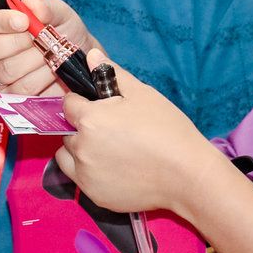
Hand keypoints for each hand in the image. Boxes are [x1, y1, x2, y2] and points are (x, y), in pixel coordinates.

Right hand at [0, 0, 101, 94]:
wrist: (80, 60)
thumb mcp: (60, 14)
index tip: (24, 21)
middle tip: (39, 41)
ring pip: (5, 71)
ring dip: (34, 62)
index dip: (2, 21)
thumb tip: (30, 0)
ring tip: (52, 55)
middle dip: (15, 44)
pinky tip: (53, 71)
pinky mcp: (8, 96)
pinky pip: (19, 90)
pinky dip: (40, 79)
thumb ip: (46, 7)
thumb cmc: (64, 32)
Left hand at [55, 50, 219, 215]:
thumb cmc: (167, 129)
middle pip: (66, 132)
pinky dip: (91, 173)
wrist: (187, 174)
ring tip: (109, 150)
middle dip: (81, 128)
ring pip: (68, 158)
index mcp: (89, 119)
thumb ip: (112, 74)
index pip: (68, 104)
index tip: (99, 106)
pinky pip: (81, 179)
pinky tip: (117, 169)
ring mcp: (86, 175)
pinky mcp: (95, 195)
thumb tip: (92, 56)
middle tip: (110, 130)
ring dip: (79, 151)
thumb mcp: (142, 94)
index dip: (82, 102)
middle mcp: (81, 148)